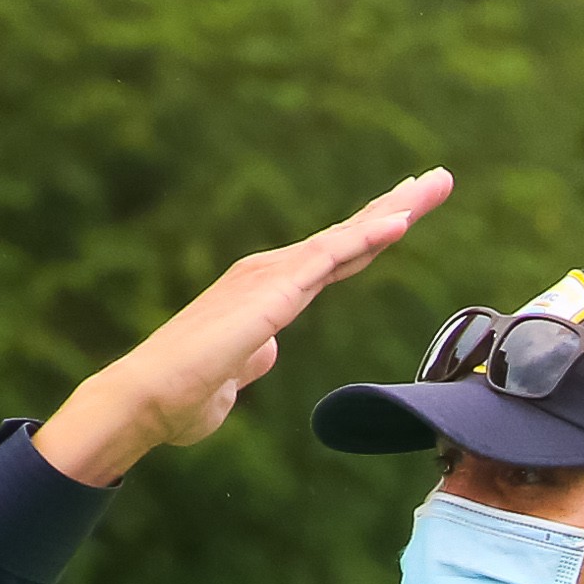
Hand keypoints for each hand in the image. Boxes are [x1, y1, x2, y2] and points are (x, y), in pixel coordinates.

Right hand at [35, 170, 455, 485]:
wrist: (145, 403)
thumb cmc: (183, 397)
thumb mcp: (234, 375)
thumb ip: (254, 357)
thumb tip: (266, 350)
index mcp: (269, 293)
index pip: (335, 258)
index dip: (373, 235)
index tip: (409, 213)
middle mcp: (271, 274)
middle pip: (348, 237)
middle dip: (396, 207)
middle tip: (439, 179)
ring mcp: (271, 279)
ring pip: (346, 239)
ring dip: (393, 210)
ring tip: (433, 184)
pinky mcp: (270, 294)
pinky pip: (328, 260)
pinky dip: (366, 238)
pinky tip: (399, 223)